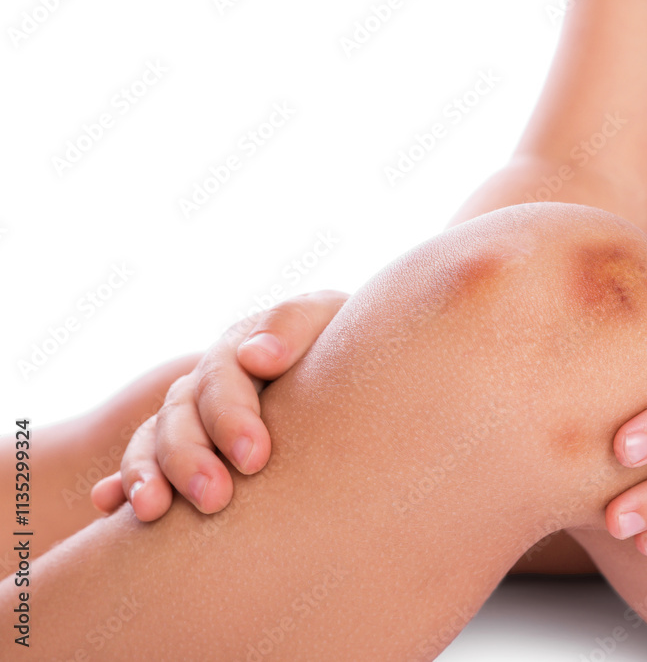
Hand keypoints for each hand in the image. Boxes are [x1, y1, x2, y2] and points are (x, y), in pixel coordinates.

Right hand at [91, 290, 348, 519]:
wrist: (355, 363)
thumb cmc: (349, 341)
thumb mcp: (329, 316)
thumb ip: (294, 325)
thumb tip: (257, 356)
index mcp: (247, 346)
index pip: (224, 376)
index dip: (232, 416)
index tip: (255, 457)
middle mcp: (214, 377)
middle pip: (183, 412)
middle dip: (191, 458)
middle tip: (215, 498)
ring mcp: (196, 411)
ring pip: (156, 438)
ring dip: (149, 474)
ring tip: (152, 513)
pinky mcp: (190, 445)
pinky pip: (145, 462)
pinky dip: (124, 482)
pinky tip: (108, 505)